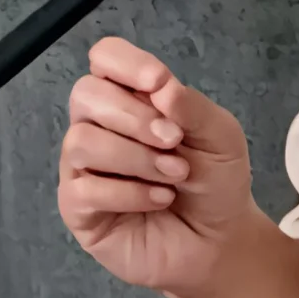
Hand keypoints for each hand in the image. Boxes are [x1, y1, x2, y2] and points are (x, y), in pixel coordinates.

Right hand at [57, 36, 262, 297]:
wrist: (218, 239)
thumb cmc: (215, 180)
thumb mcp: (220, 136)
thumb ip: (191, 107)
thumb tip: (160, 86)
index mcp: (133, 98)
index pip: (105, 58)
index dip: (125, 63)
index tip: (158, 81)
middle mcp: (100, 126)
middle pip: (86, 94)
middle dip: (134, 116)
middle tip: (175, 141)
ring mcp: (84, 167)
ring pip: (82, 141)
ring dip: (137, 158)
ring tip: (175, 176)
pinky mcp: (78, 208)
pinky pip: (84, 190)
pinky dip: (130, 193)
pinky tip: (160, 199)